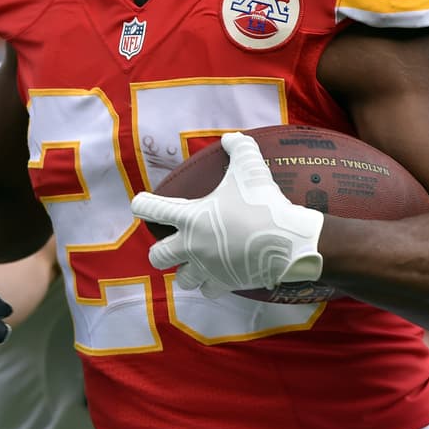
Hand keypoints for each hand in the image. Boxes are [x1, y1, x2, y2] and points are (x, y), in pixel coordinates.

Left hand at [130, 132, 324, 297]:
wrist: (287, 240)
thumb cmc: (263, 202)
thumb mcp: (250, 167)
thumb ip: (239, 147)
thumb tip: (230, 137)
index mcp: (190, 217)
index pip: (149, 209)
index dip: (142, 204)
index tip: (142, 204)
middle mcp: (191, 245)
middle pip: (156, 257)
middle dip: (161, 250)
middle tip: (174, 242)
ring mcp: (206, 268)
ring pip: (181, 278)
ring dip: (186, 269)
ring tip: (197, 261)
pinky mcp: (223, 283)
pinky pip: (207, 290)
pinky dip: (210, 284)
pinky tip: (217, 274)